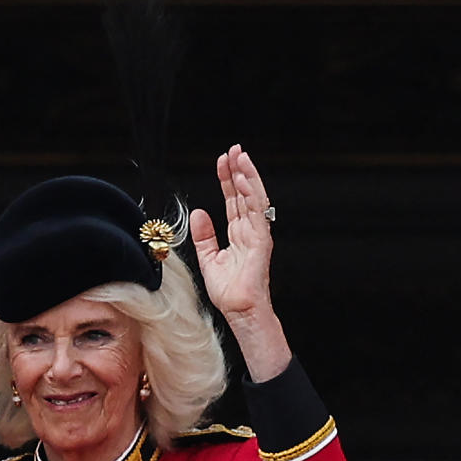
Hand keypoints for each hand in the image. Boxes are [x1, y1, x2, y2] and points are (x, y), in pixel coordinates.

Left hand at [190, 144, 290, 381]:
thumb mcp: (208, 258)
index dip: (227, 180)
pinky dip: (251, 195)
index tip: (221, 161)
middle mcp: (251, 230)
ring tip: (240, 157)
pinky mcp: (261, 241)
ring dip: (247, 176)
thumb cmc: (229, 290)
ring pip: (254, 198)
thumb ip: (204, 236)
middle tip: (233, 150)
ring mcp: (258, 234)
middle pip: (245, 194)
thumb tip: (199, 213)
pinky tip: (244, 180)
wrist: (238, 310)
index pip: (233, 200)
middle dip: (239, 171)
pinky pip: (257, 213)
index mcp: (239, 233)